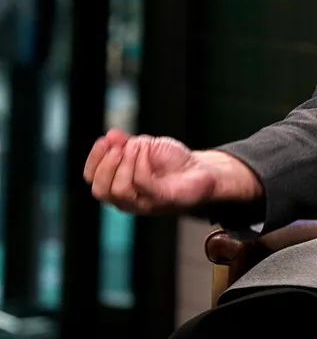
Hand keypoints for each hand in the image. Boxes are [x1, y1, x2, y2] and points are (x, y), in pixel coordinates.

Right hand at [83, 128, 261, 214]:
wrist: (202, 169)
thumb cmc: (172, 161)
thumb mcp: (146, 147)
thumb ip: (126, 143)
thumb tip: (110, 135)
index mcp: (118, 185)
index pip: (92, 179)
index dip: (94, 160)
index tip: (104, 141)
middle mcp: (127, 199)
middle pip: (101, 190)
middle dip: (106, 164)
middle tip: (121, 146)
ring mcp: (144, 203)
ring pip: (119, 191)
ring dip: (124, 164)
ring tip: (137, 147)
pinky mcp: (162, 200)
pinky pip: (144, 186)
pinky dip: (141, 165)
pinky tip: (147, 151)